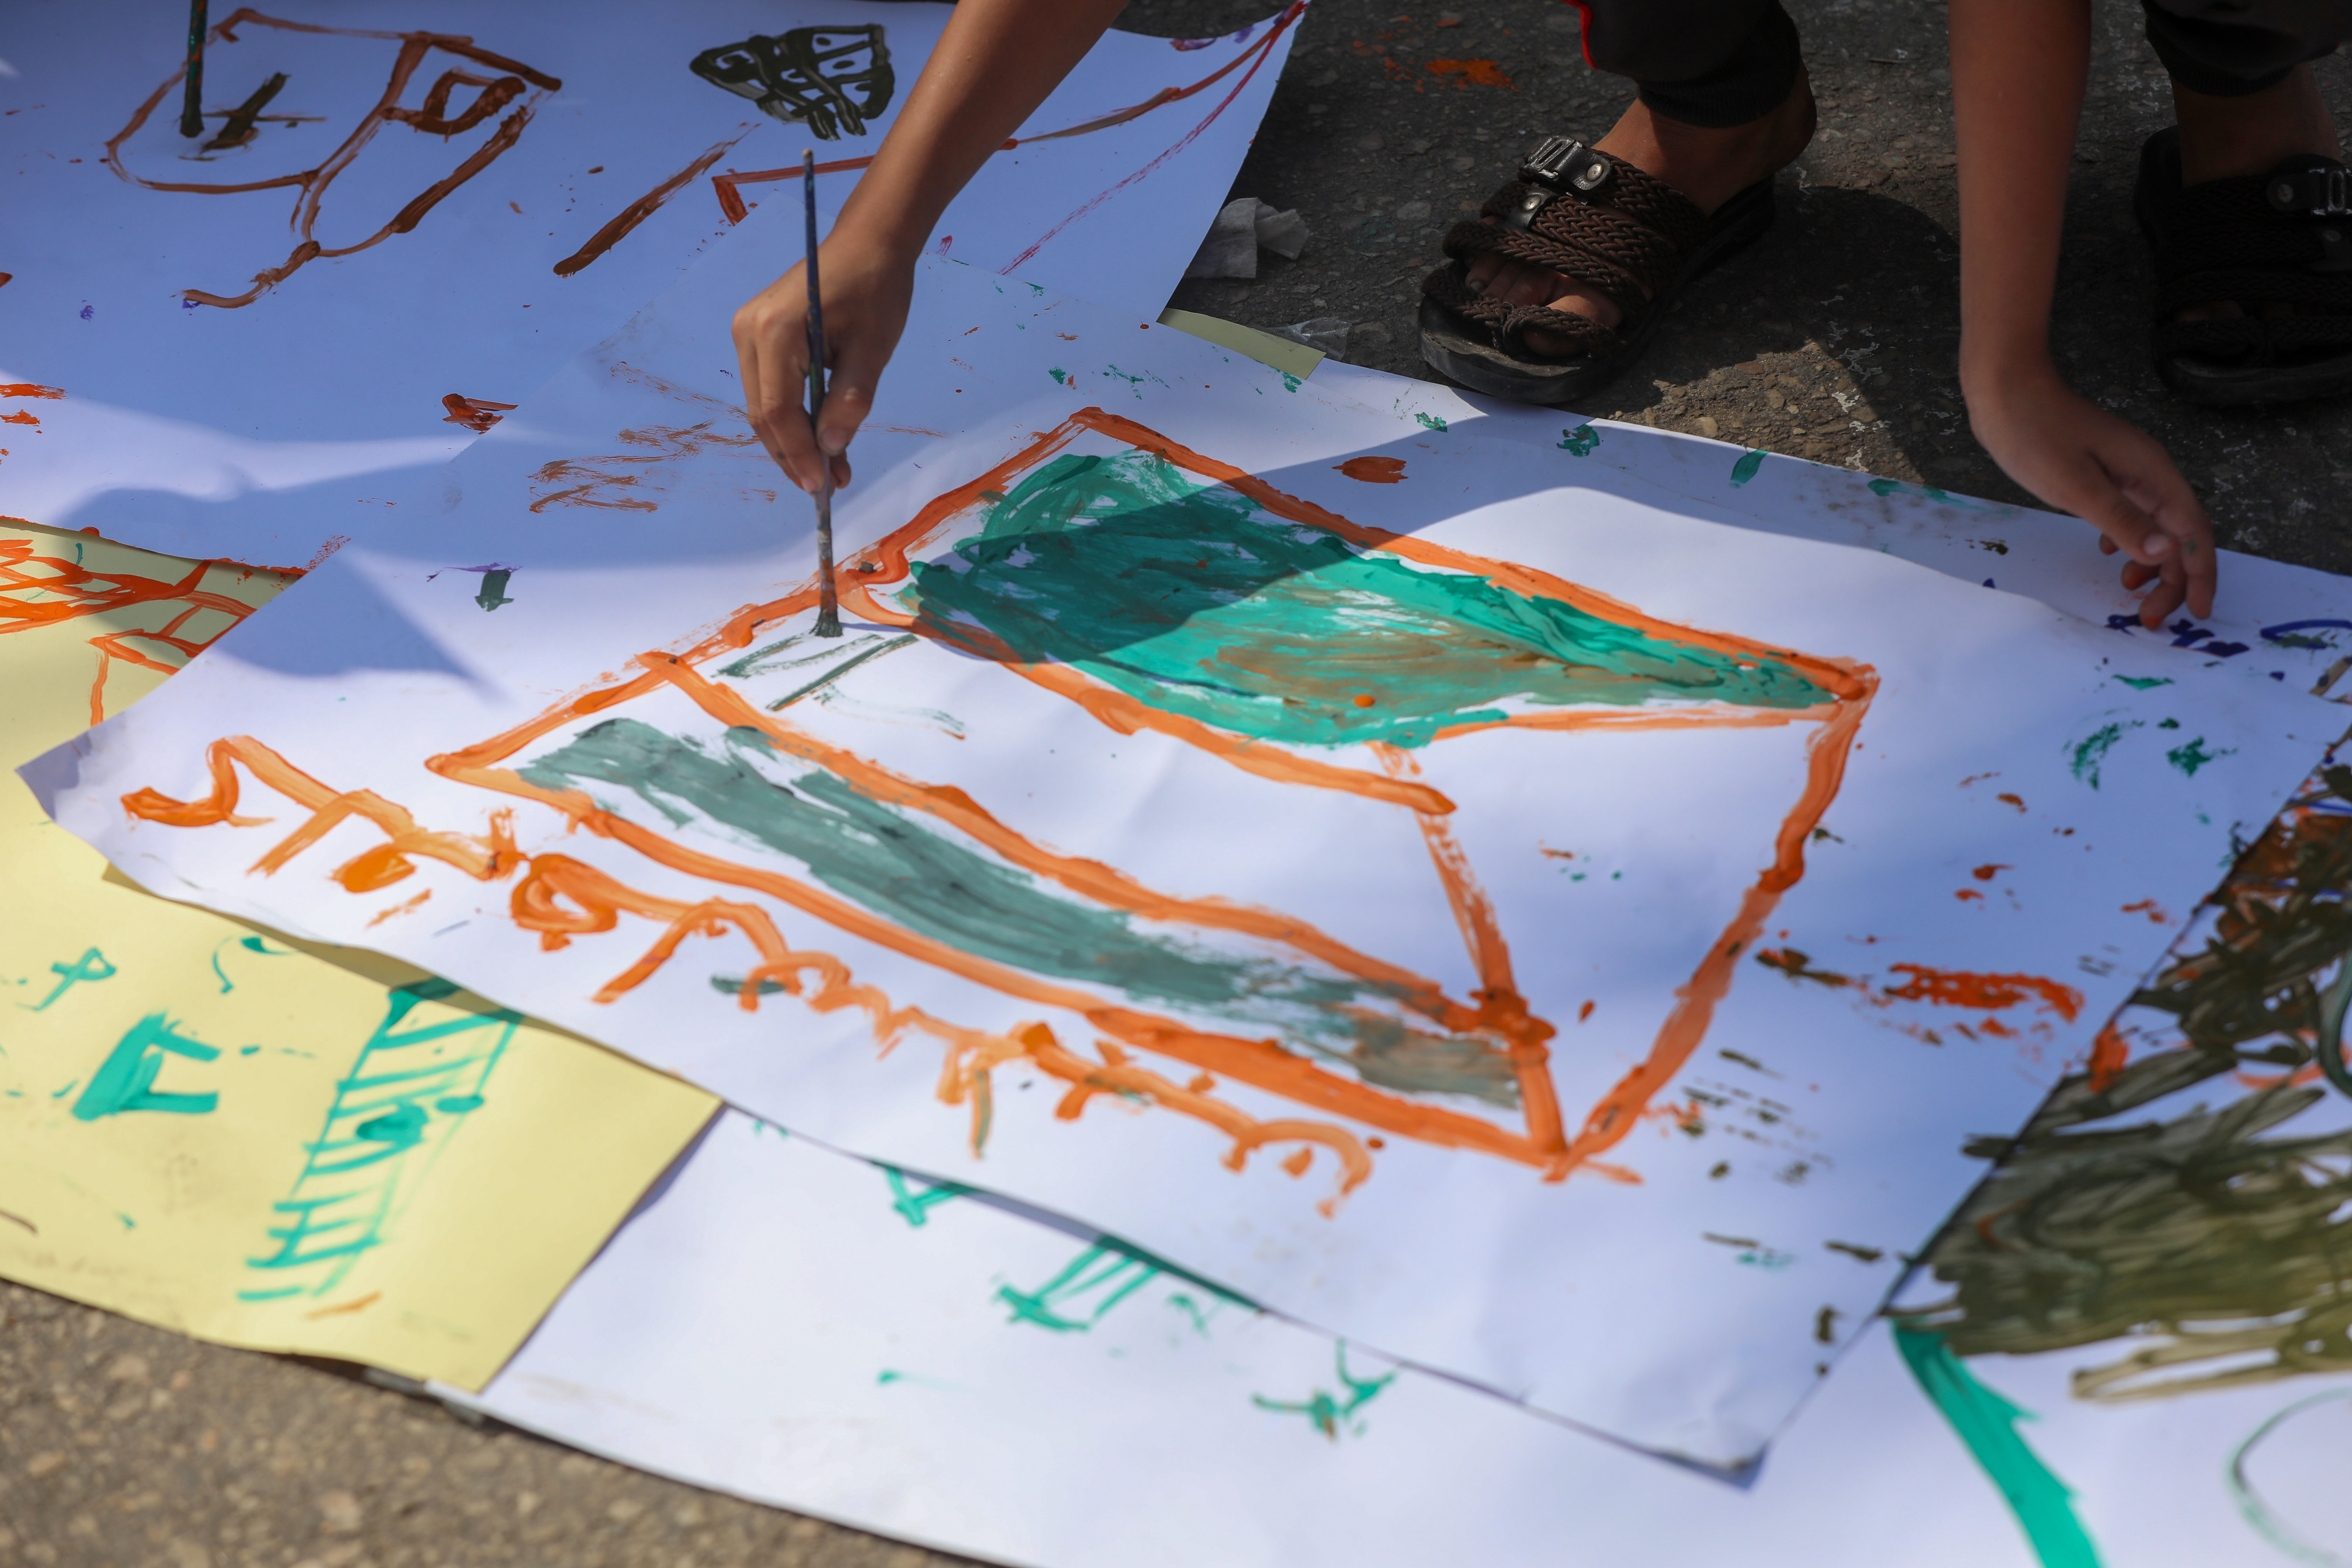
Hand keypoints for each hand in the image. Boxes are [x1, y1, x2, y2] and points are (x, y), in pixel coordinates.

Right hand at [731, 232, 914, 494]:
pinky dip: (793, 418)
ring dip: (793, 441)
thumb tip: (829, 451)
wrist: (868, 243)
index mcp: (773, 331)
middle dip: (794, 455)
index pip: (779, 410)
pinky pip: (770, 389)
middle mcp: (748, 332)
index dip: (798, 453)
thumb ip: (849, 400)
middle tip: (829, 487)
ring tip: (831, 471)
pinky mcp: (756, 336)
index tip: (821, 487)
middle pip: (764, 414)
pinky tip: (820, 439)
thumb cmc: (876, 288)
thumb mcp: (873, 349)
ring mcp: (747, 334)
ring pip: (764, 406)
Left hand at [1964, 363, 2215, 627]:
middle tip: (2151, 619)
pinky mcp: (2100, 474)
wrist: (2004, 391)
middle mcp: (2147, 473)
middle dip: (2172, 579)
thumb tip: (2165, 553)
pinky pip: (2128, 514)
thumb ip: (2121, 519)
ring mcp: (2125, 472)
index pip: (2192, 531)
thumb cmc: (2035, 433)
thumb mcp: (2075, 485)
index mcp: (2151, 474)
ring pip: (2153, 526)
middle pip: (2177, 534)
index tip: (2197, 611)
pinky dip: (2125, 542)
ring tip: (2129, 593)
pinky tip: (2109, 556)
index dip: (2199, 573)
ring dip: (2150, 564)